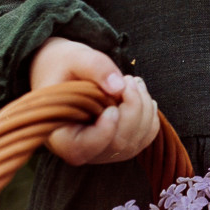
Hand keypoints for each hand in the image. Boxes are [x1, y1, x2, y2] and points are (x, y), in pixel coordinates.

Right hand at [29, 37, 159, 166]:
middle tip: (129, 80)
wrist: (68, 73)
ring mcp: (103, 151)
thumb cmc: (66, 67)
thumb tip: (119, 87)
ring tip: (133, 82)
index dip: (104, 131)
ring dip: (144, 109)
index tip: (113, 107)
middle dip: (133, 109)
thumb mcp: (75, 58)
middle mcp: (80, 150)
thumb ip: (95, 67)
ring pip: (135, 142)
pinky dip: (150, 115)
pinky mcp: (120, 145)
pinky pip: (145, 137)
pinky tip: (139, 94)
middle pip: (117, 144)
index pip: (82, 148)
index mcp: (59, 134)